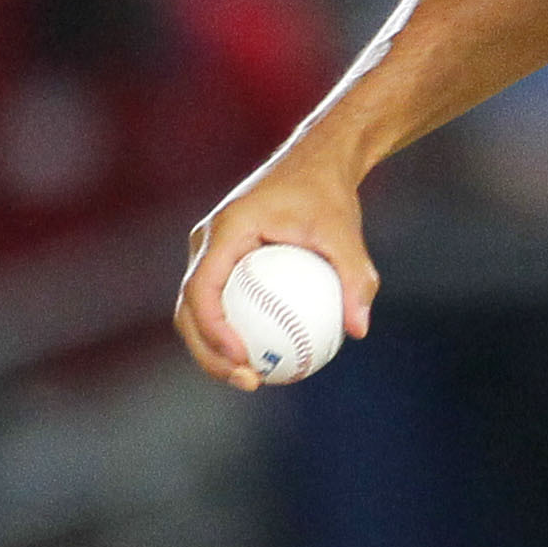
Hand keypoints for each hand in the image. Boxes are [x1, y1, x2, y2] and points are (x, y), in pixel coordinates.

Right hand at [175, 148, 378, 392]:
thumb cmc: (329, 196)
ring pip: (197, 312)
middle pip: (188, 309)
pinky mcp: (224, 263)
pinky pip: (221, 305)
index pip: (201, 287)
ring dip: (216, 351)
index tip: (243, 358)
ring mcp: (211, 253)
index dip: (212, 329)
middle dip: (208, 353)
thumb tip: (359, 330)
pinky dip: (235, 335)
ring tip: (256, 380)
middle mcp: (207, 242)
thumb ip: (355, 278)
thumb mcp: (347, 233)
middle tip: (249, 382)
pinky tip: (270, 360)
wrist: (315, 164)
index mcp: (225, 230)